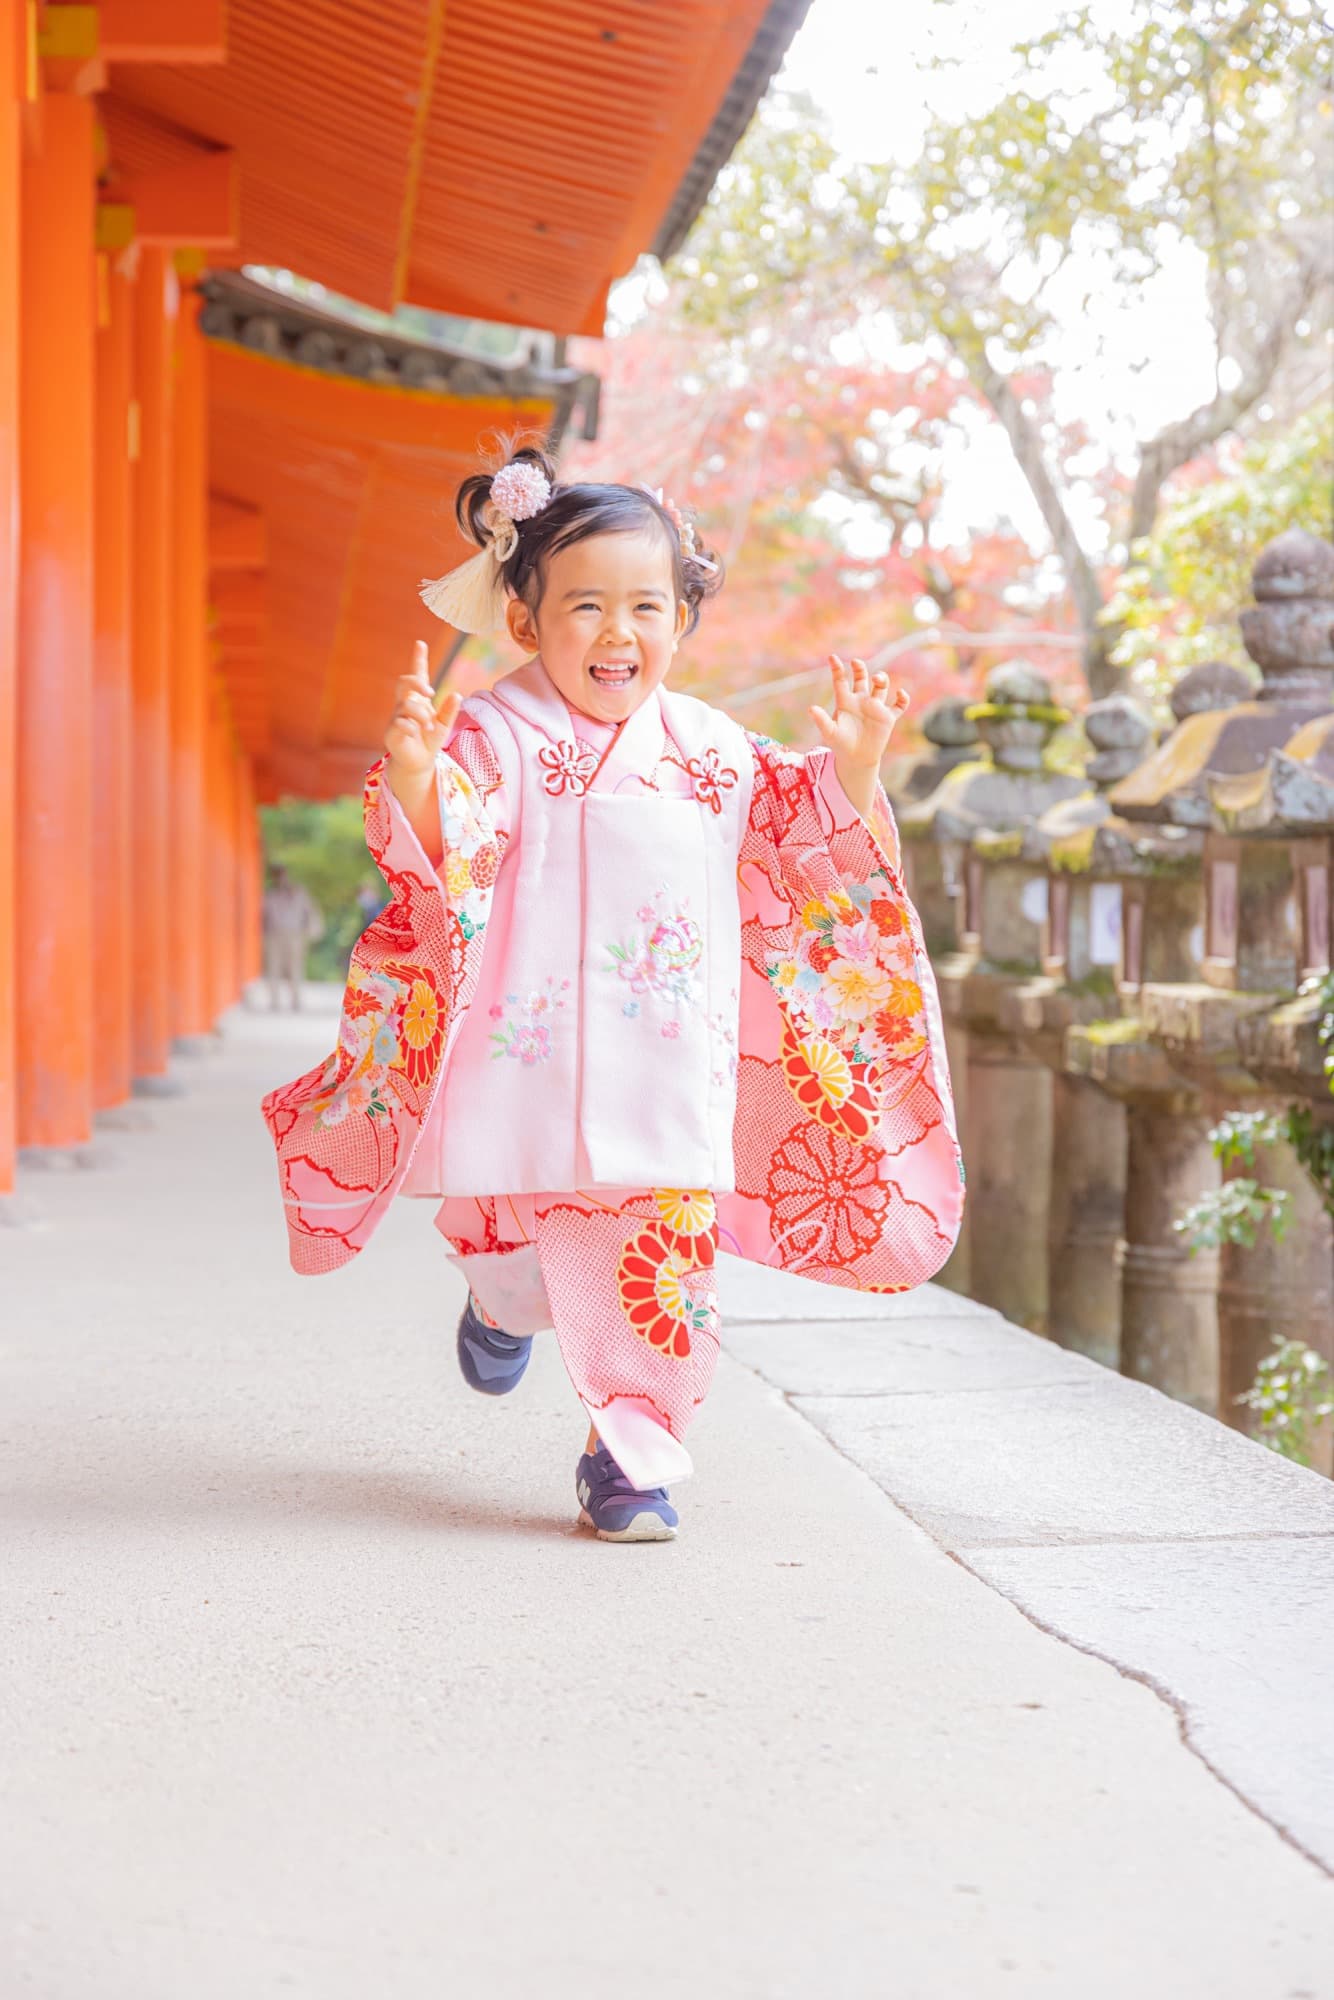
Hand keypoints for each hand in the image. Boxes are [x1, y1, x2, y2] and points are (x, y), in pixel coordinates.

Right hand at [384, 640, 461, 776]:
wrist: (419, 763)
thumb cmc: (429, 740)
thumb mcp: (444, 725)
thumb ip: (449, 711)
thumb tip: (457, 694)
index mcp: (418, 700)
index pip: (417, 675)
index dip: (418, 659)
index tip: (420, 643)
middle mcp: (405, 705)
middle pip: (404, 682)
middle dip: (416, 682)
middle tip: (431, 693)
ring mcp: (396, 717)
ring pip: (406, 705)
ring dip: (421, 715)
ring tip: (430, 728)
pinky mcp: (391, 731)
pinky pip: (399, 722)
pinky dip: (411, 726)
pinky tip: (416, 733)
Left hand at [809, 654, 908, 817]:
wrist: (856, 759)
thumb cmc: (840, 745)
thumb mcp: (830, 733)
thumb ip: (821, 720)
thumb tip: (810, 709)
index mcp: (845, 701)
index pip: (841, 680)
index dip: (837, 668)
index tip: (832, 657)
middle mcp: (860, 700)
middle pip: (862, 677)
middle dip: (860, 668)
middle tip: (857, 662)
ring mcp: (875, 707)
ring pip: (880, 686)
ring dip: (881, 679)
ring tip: (877, 680)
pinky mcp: (887, 717)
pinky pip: (899, 705)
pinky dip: (903, 699)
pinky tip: (900, 694)